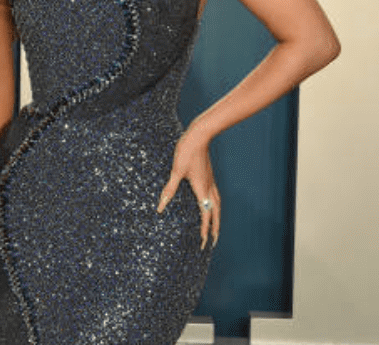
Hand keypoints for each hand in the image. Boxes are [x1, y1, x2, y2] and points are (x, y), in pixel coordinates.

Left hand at [157, 130, 220, 248]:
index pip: (206, 215)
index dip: (205, 230)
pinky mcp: (209, 175)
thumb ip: (169, 190)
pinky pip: (215, 195)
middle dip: (215, 228)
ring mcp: (211, 181)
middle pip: (216, 213)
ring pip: (218, 204)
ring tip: (215, 226)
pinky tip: (210, 203)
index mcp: (202, 189)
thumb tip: (160, 207)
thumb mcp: (175, 171)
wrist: (199, 135)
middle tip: (213, 241)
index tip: (204, 243)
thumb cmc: (187, 151)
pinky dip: (215, 205)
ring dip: (217, 217)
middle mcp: (209, 187)